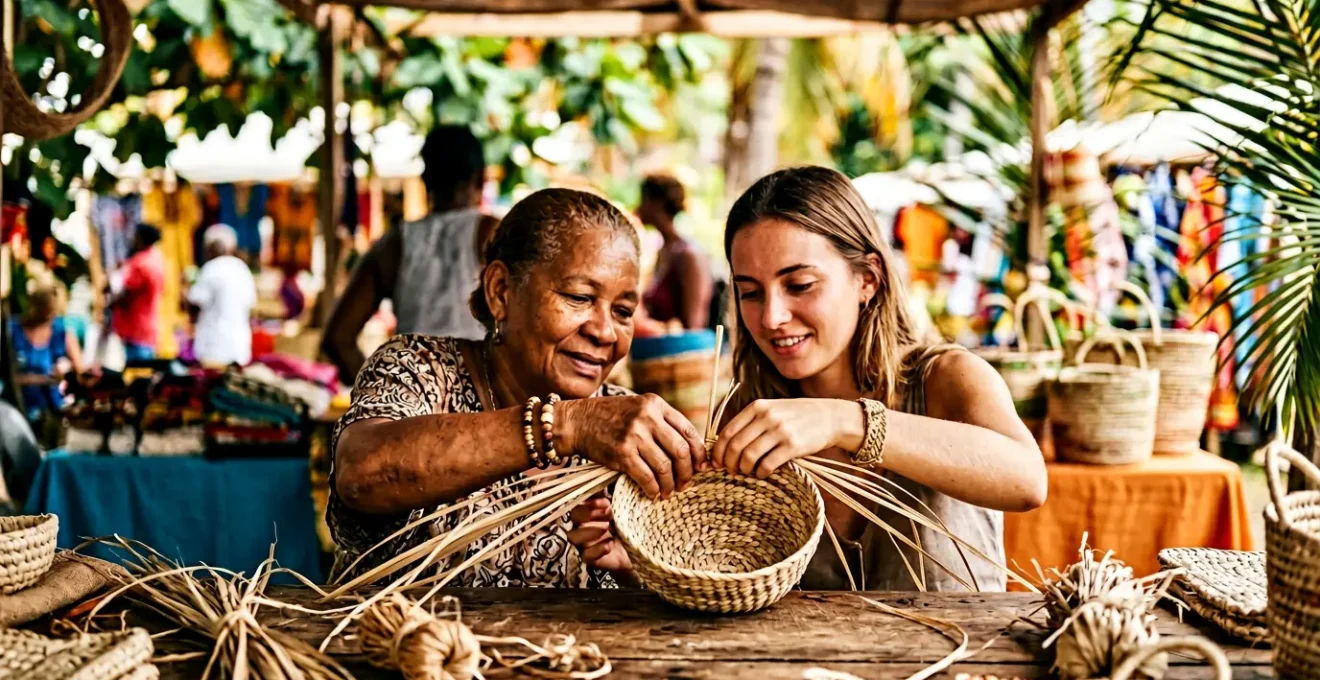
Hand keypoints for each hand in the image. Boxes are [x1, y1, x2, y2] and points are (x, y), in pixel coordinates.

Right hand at [557, 394, 705, 498]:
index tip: (701, 467)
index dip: (698, 453)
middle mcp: (647, 417)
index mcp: (656, 404)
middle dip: (687, 472)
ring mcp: (635, 435)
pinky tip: (653, 493)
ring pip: (665, 467)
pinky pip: (646, 477)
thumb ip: (661, 423)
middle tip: (685, 484)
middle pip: (681, 451)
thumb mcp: (638, 409)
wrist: (576, 421)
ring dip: (670, 485)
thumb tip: (688, 451)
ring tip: (668, 492)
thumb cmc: (609, 418)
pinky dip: (653, 489)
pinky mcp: (622, 453)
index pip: (688, 431)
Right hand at [568, 494, 633, 575]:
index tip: (605, 501)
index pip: (580, 501)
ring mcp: (584, 543)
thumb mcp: (623, 508)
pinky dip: (597, 550)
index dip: (589, 500)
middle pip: (574, 517)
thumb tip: (613, 478)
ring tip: (606, 528)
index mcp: (590, 511)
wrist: (636, 550)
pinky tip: (609, 544)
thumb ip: (615, 494)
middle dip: (588, 513)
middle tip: (608, 511)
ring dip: (589, 531)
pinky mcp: (590, 558)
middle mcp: (583, 525)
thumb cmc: (627, 525)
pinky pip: (585, 555)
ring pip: (573, 536)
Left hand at [712, 399, 863, 477]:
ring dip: (743, 469)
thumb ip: (751, 422)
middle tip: (730, 471)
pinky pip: (767, 464)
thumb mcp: (772, 410)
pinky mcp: (793, 446)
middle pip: (736, 445)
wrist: (830, 417)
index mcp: (757, 407)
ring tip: (746, 472)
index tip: (717, 463)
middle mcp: (767, 417)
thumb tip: (725, 445)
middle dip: (729, 463)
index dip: (718, 451)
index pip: (728, 431)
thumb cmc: (796, 416)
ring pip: (749, 456)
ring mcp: (780, 431)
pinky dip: (760, 472)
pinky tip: (761, 474)